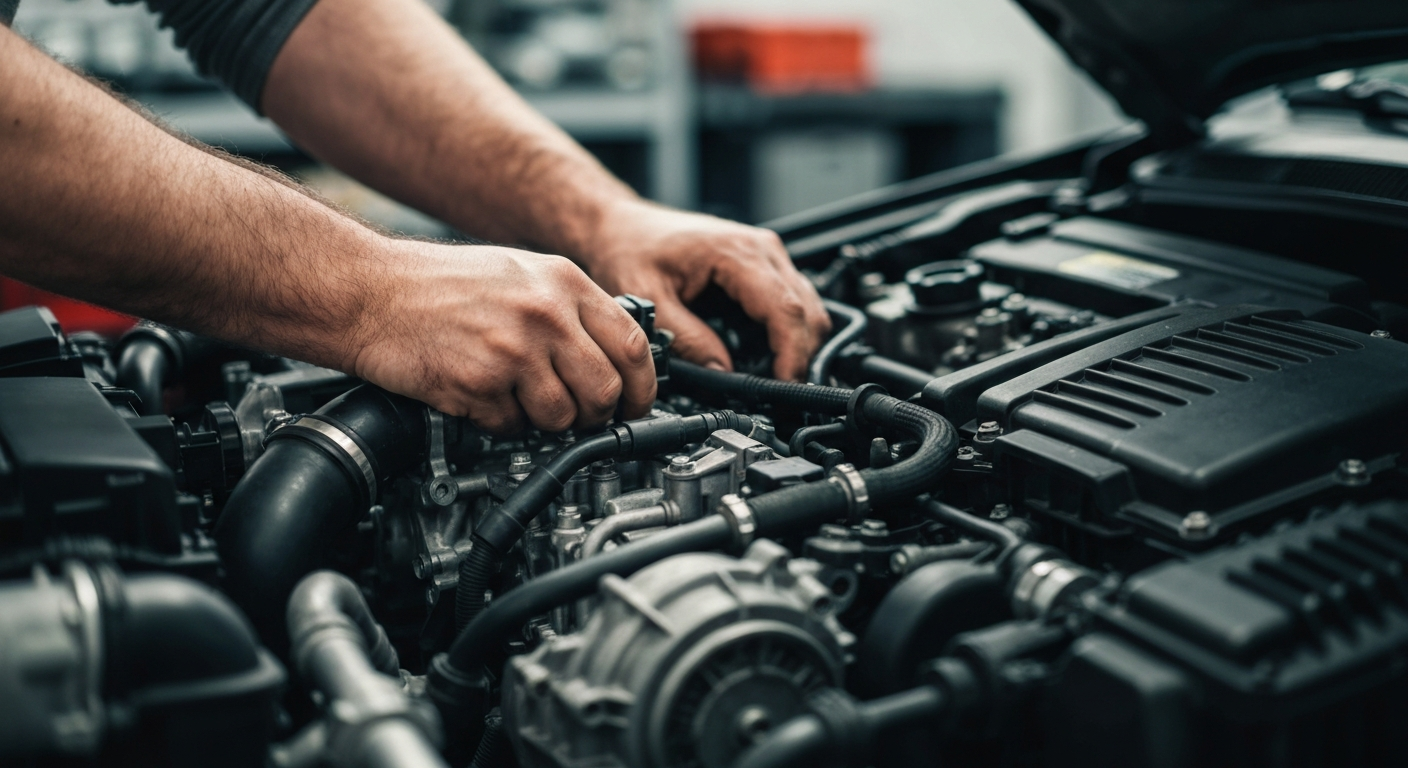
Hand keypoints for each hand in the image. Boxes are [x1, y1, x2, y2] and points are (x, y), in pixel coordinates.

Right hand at [348, 239, 655, 433]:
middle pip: (605, 391)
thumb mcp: (519, 274)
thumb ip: (568, 309)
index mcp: (562, 282)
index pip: (632, 345)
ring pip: (563, 417)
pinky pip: (512, 426)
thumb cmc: (437, 285)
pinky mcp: (479, 383)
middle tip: (577, 416)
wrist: (368, 292)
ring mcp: (513, 350)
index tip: (635, 406)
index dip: (641, 387)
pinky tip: (479, 395)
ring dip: (543, 422)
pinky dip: (499, 423)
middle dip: (595, 415)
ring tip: (515, 399)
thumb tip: (611, 357)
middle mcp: (544, 313)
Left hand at [579, 199, 830, 380]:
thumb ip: (687, 339)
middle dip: (800, 355)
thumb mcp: (648, 299)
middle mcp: (761, 249)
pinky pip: (792, 303)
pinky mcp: (763, 266)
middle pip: (807, 310)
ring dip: (796, 344)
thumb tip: (721, 372)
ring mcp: (767, 255)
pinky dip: (786, 332)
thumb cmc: (632, 249)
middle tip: (779, 389)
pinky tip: (764, 352)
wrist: (623, 227)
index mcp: (736, 252)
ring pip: (807, 307)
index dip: (791, 353)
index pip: (785, 308)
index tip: (785, 384)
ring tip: (771, 374)